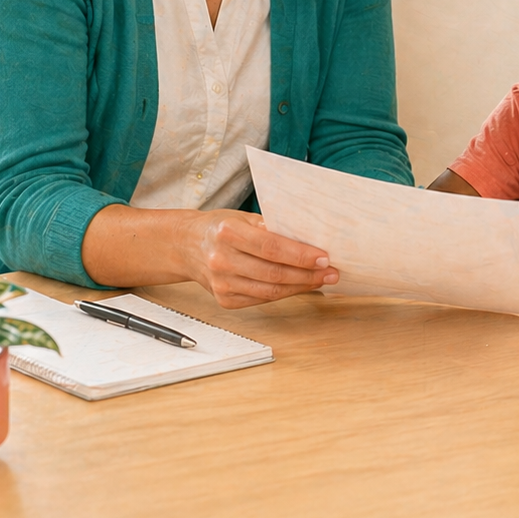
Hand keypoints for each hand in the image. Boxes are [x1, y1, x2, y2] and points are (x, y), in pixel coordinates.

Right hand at [183, 210, 338, 307]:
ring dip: (300, 287)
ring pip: (270, 291)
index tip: (324, 257)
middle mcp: (222, 260)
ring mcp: (221, 284)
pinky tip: (299, 286)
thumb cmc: (220, 227)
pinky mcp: (225, 300)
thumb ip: (271, 227)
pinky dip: (284, 294)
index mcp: (227, 233)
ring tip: (322, 280)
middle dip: (308, 275)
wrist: (187, 245)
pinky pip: (261, 300)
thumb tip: (308, 239)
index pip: (271, 247)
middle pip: (274, 273)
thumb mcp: (243, 217)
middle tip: (331, 272)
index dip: (300, 255)